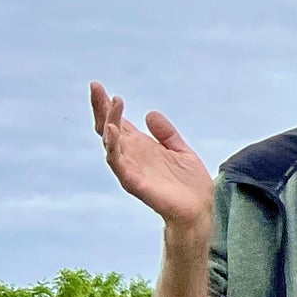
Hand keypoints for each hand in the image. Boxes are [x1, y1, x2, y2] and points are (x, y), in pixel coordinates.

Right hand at [90, 83, 211, 233]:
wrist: (200, 210)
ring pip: (111, 143)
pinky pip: (118, 163)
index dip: (108, 106)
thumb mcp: (180, 150)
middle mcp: (132, 156)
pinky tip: (113, 131)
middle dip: (101, 108)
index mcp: (141, 147)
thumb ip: (166, 133)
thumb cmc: (190, 184)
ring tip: (111, 104)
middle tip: (96, 87)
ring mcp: (130, 169)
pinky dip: (113, 147)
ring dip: (108, 123)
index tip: (99, 86)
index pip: (118, 122)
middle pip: (108, 128)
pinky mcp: (134, 182)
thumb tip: (150, 113)